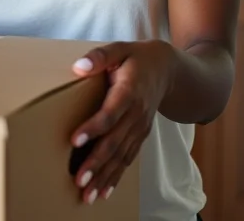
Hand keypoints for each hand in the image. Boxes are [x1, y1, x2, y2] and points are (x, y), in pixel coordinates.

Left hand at [70, 40, 173, 203]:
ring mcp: (140, 128)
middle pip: (115, 141)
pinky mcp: (140, 135)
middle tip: (78, 180)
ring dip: (104, 176)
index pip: (110, 113)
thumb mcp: (119, 48)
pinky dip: (116, 176)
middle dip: (96, 163)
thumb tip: (79, 67)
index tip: (75, 140)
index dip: (94, 127)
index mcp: (129, 91)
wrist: (168, 70)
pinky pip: (128, 159)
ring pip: (121, 156)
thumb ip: (99, 56)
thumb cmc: (137, 58)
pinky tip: (103, 191)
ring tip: (87, 195)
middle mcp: (136, 114)